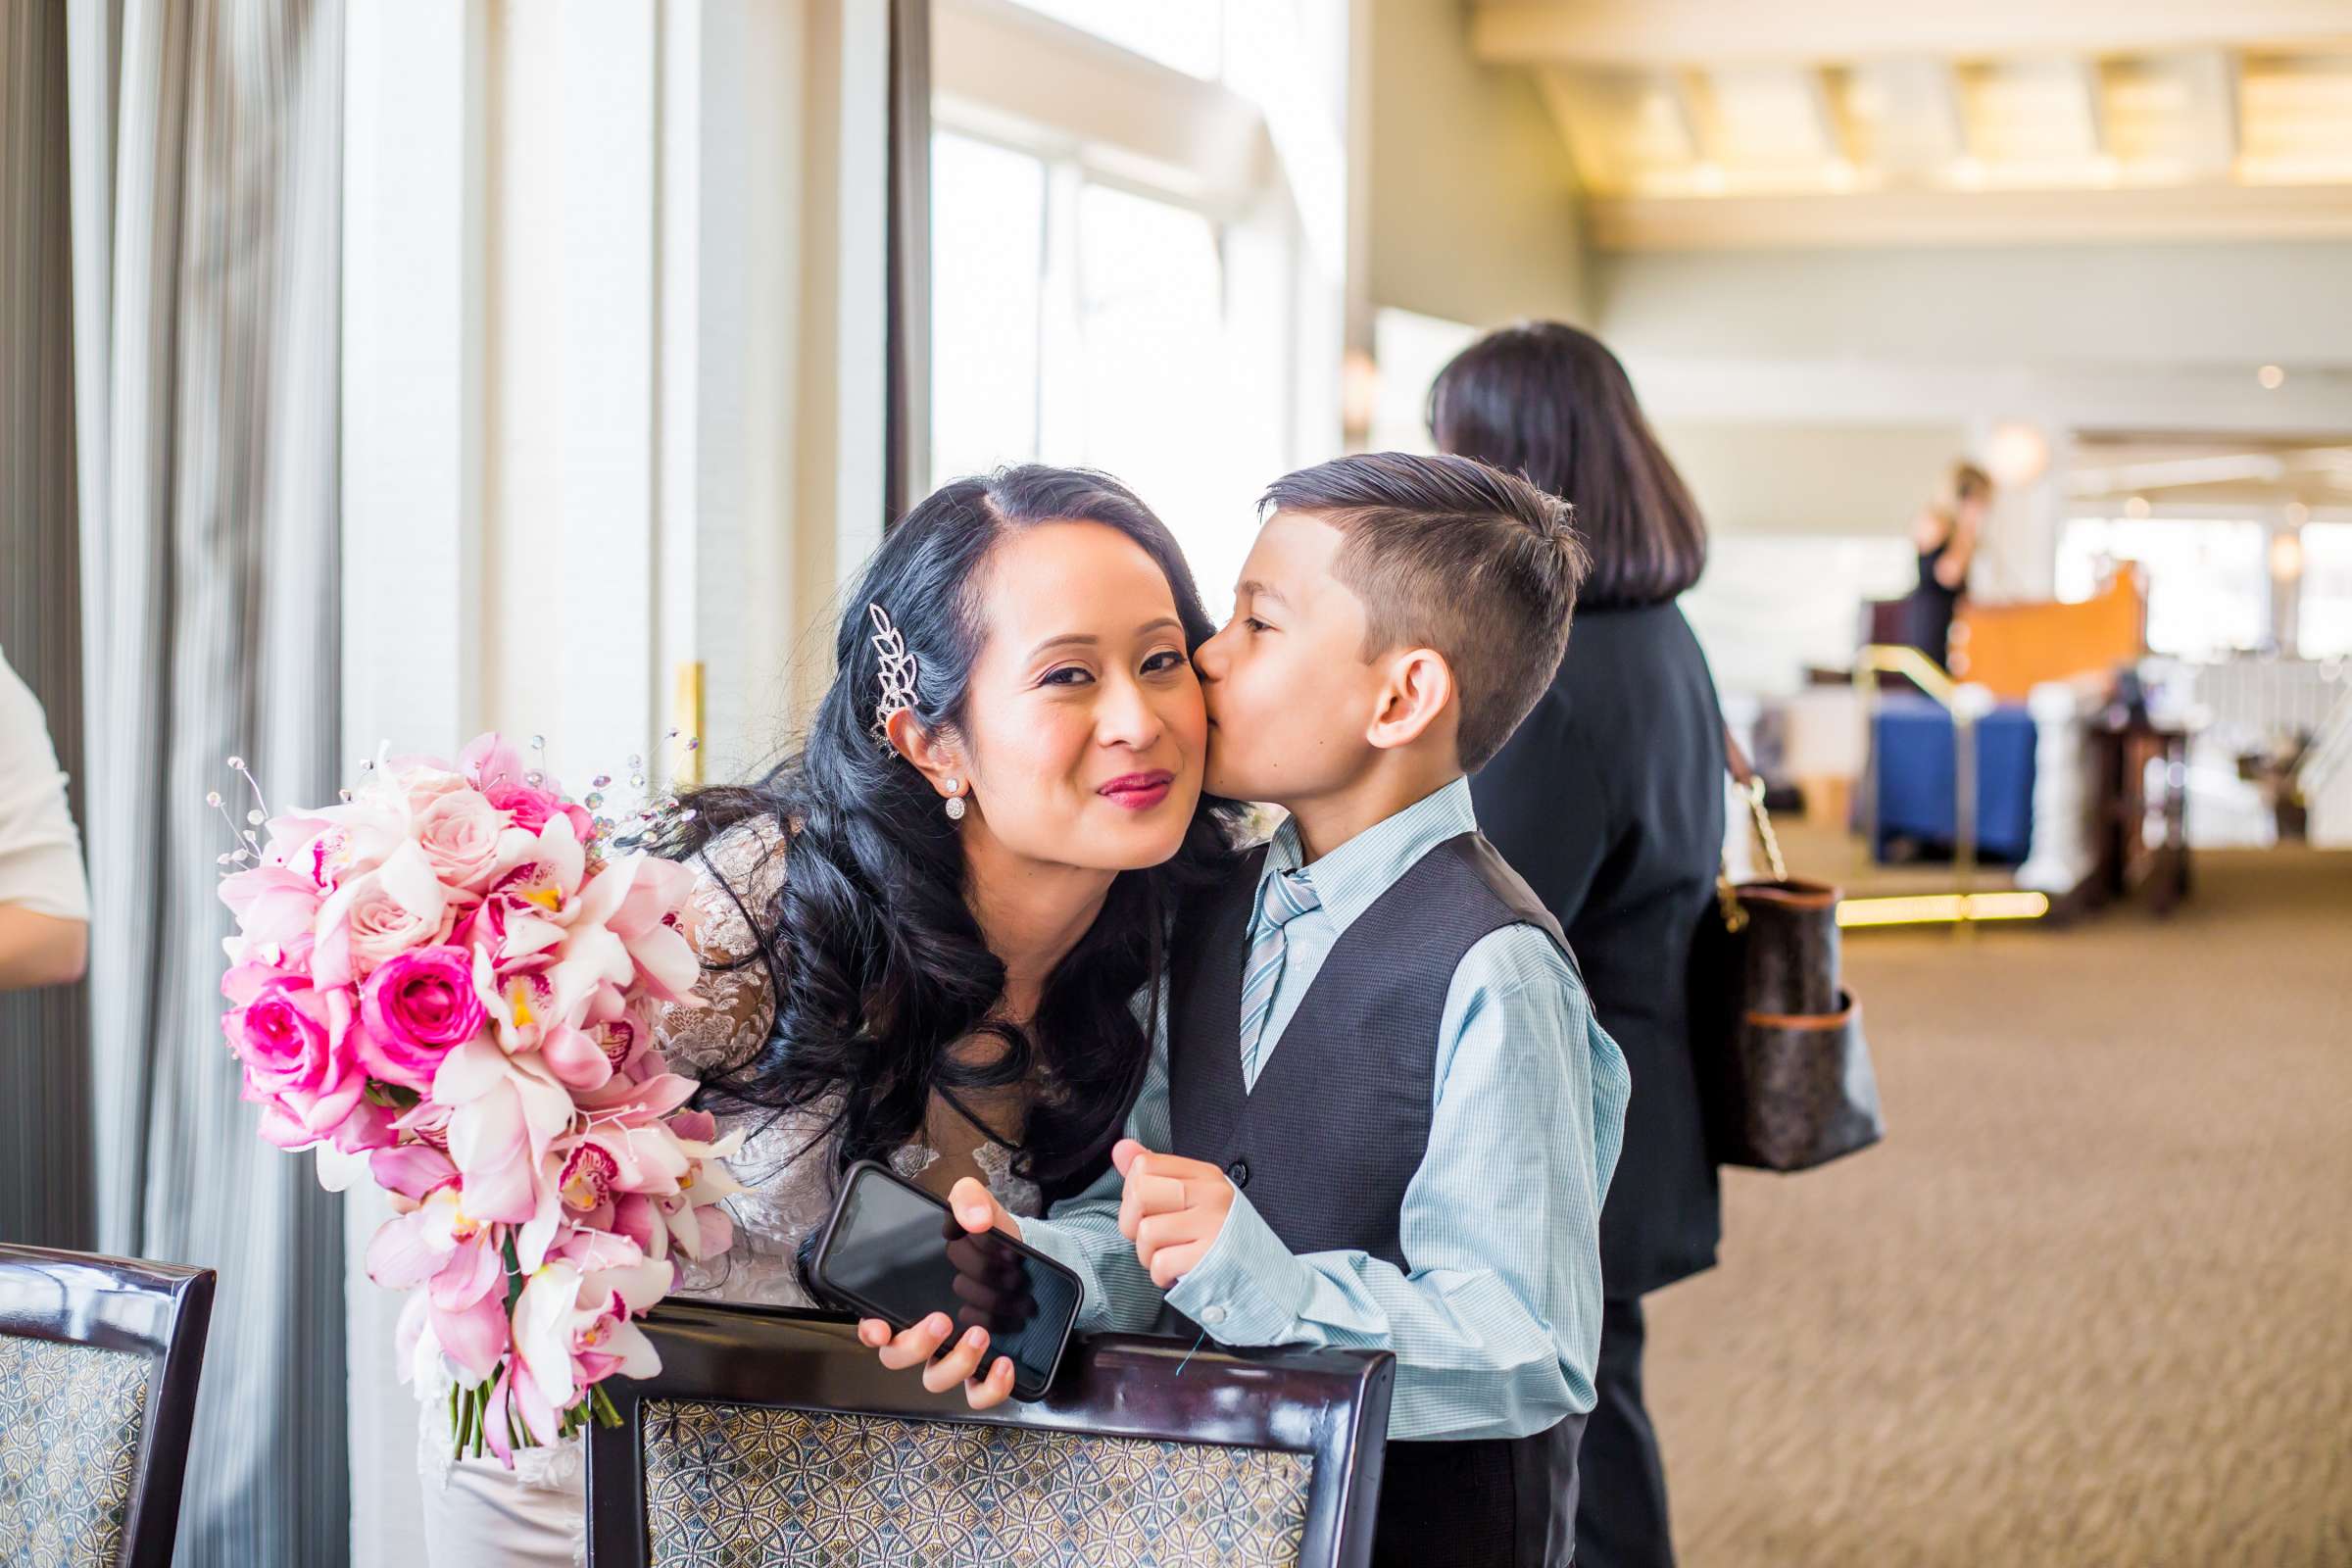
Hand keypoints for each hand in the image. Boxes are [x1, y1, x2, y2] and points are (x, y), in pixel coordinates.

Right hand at [856, 1176, 1022, 1408]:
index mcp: (910, 1297)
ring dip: (954, 1363)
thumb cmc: (987, 1237)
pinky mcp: (984, 1367)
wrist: (1026, 1256)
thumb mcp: (977, 1208)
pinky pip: (978, 1394)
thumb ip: (968, 1199)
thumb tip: (973, 1217)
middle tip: (942, 1319)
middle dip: (915, 1345)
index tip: (879, 1328)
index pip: (874, 1325)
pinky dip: (989, 1388)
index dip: (870, 1332)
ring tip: (980, 1334)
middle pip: (898, 1357)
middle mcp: (926, 1331)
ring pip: (935, 1379)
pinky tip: (1004, 1364)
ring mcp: (953, 1353)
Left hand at [1114, 1138, 1233, 1288]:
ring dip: (1148, 1255)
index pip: (1145, 1165)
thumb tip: (1121, 1149)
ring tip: (1169, 1256)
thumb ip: (1154, 1173)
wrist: (1260, 1276)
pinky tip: (1178, 1271)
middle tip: (1153, 1238)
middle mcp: (1211, 1194)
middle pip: (1140, 1193)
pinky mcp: (1210, 1257)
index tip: (1149, 1210)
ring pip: (1146, 1232)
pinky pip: (1160, 1263)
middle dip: (1132, 1223)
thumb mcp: (1191, 1197)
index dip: (1133, 1192)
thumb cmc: (1219, 1236)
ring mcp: (1213, 1225)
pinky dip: (1161, 1275)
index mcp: (1204, 1175)